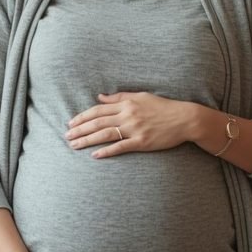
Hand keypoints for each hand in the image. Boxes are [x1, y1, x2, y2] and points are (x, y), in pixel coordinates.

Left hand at [66, 92, 199, 158]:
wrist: (184, 118)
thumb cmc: (163, 107)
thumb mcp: (141, 96)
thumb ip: (119, 97)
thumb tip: (100, 97)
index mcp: (127, 103)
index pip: (98, 110)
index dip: (82, 116)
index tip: (71, 122)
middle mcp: (128, 115)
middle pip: (98, 122)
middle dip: (80, 129)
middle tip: (67, 136)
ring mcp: (135, 129)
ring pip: (105, 134)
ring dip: (87, 140)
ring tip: (74, 145)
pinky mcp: (142, 142)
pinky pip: (121, 147)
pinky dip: (107, 151)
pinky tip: (95, 155)